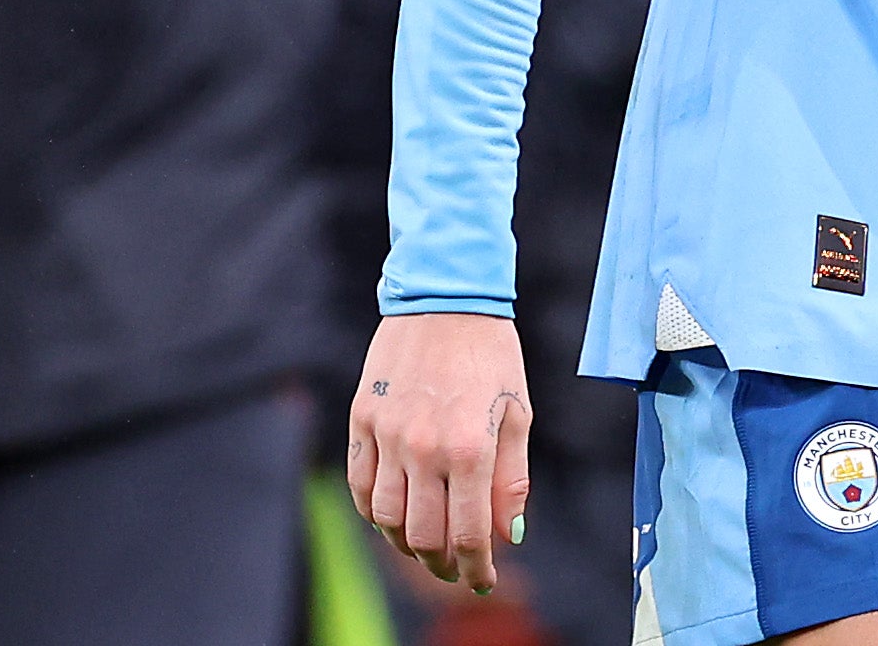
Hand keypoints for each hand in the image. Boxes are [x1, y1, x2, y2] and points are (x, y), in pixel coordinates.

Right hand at [349, 312, 531, 592]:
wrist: (444, 298)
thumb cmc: (491, 354)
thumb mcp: (517, 413)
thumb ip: (511, 477)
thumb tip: (509, 533)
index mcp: (470, 447)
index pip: (469, 533)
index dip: (477, 566)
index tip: (484, 579)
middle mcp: (424, 448)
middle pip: (423, 537)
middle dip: (443, 563)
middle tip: (456, 567)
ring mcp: (386, 437)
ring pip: (387, 520)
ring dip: (407, 543)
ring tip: (427, 544)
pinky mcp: (361, 423)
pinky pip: (360, 487)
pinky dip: (375, 513)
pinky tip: (395, 515)